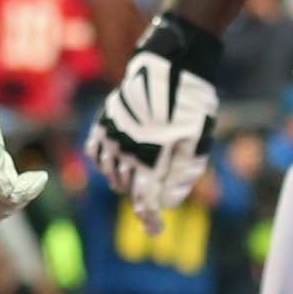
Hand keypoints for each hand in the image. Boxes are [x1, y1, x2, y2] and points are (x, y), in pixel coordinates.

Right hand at [88, 11, 220, 230]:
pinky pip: (95, 149)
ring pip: (109, 171)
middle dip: (140, 196)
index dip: (149, 218)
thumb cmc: (191, 103)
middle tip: (156, 196)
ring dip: (123, 179)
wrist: (171, 64)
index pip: (145, 199)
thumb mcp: (197, 140)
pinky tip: (116, 159)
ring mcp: (113, 134)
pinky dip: (103, 160)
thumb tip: (168, 204)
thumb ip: (183, 175)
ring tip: (138, 176)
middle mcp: (127, 150)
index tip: (155, 229)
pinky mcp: (106, 119)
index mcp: (151, 158)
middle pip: (127, 187)